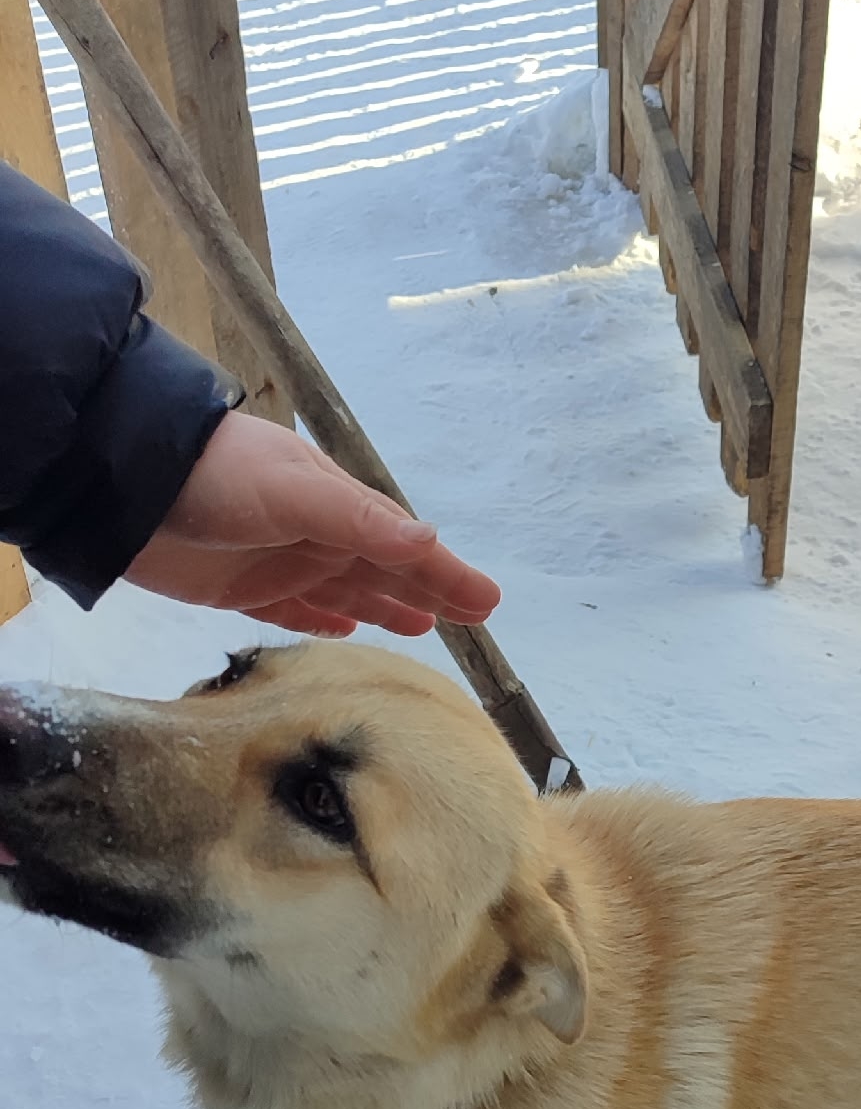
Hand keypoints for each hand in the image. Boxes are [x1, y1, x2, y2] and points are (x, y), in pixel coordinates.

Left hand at [126, 411, 500, 636]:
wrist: (126, 485)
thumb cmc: (216, 476)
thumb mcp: (294, 491)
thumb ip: (356, 520)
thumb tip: (426, 540)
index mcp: (335, 507)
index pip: (404, 547)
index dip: (445, 574)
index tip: (487, 603)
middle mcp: (314, 536)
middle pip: (383, 572)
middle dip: (427, 592)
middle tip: (472, 621)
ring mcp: (279, 562)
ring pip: (347, 592)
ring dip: (384, 608)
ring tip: (423, 628)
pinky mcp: (241, 590)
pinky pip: (297, 612)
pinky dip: (324, 621)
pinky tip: (346, 632)